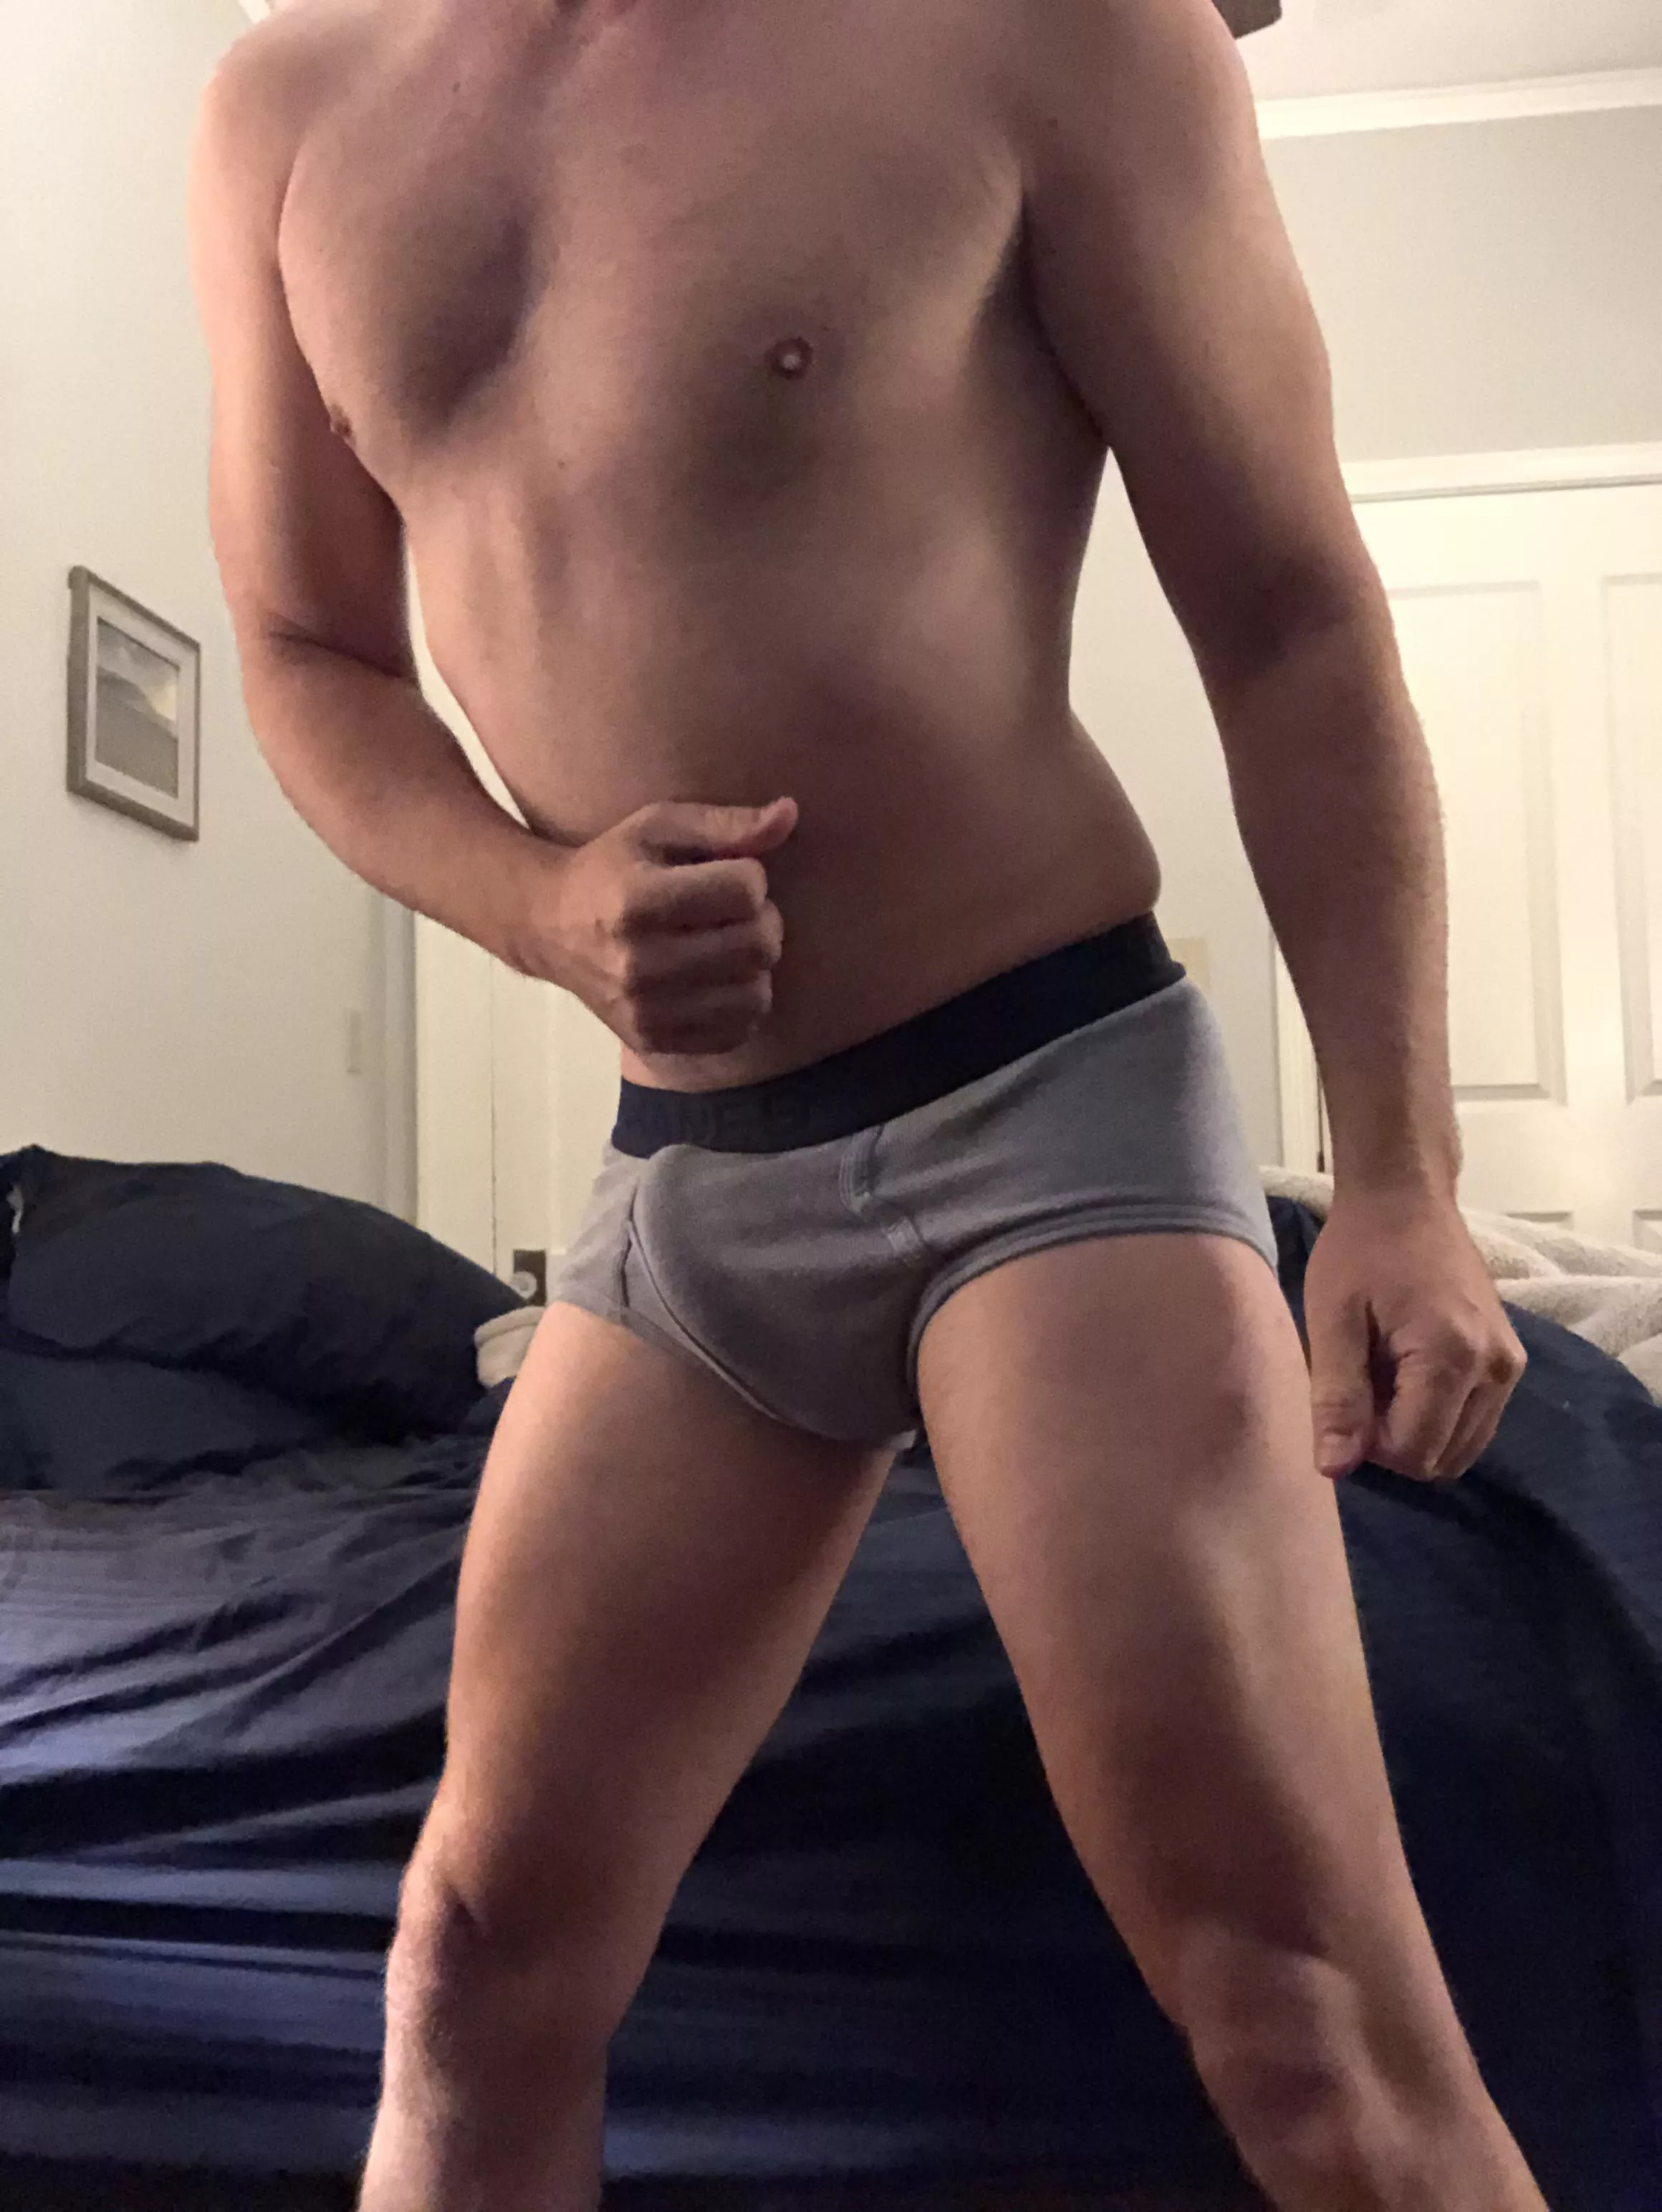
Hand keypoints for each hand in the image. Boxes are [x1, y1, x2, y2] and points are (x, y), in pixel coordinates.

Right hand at [544, 795, 795, 1055]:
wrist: (550, 927)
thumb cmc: (613, 868)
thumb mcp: (659, 827)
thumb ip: (725, 823)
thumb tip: (790, 814)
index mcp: (637, 900)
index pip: (745, 890)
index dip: (750, 875)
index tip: (727, 874)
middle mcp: (638, 963)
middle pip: (758, 944)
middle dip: (762, 919)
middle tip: (737, 911)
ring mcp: (645, 1010)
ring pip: (756, 994)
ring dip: (755, 966)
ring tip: (728, 945)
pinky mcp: (653, 1040)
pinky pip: (738, 1031)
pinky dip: (741, 1004)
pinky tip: (718, 979)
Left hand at [1303, 1186, 1527, 1483]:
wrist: (1406, 1198)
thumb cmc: (1360, 1252)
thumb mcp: (1332, 1321)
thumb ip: (1337, 1397)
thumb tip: (1335, 1469)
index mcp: (1452, 1357)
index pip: (1414, 1453)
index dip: (1370, 1446)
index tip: (1345, 1402)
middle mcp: (1497, 1370)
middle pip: (1442, 1458)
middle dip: (1395, 1442)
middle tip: (1362, 1387)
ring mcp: (1510, 1366)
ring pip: (1461, 1446)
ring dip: (1417, 1431)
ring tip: (1383, 1376)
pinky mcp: (1510, 1360)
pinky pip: (1475, 1420)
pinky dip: (1438, 1415)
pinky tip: (1407, 1373)